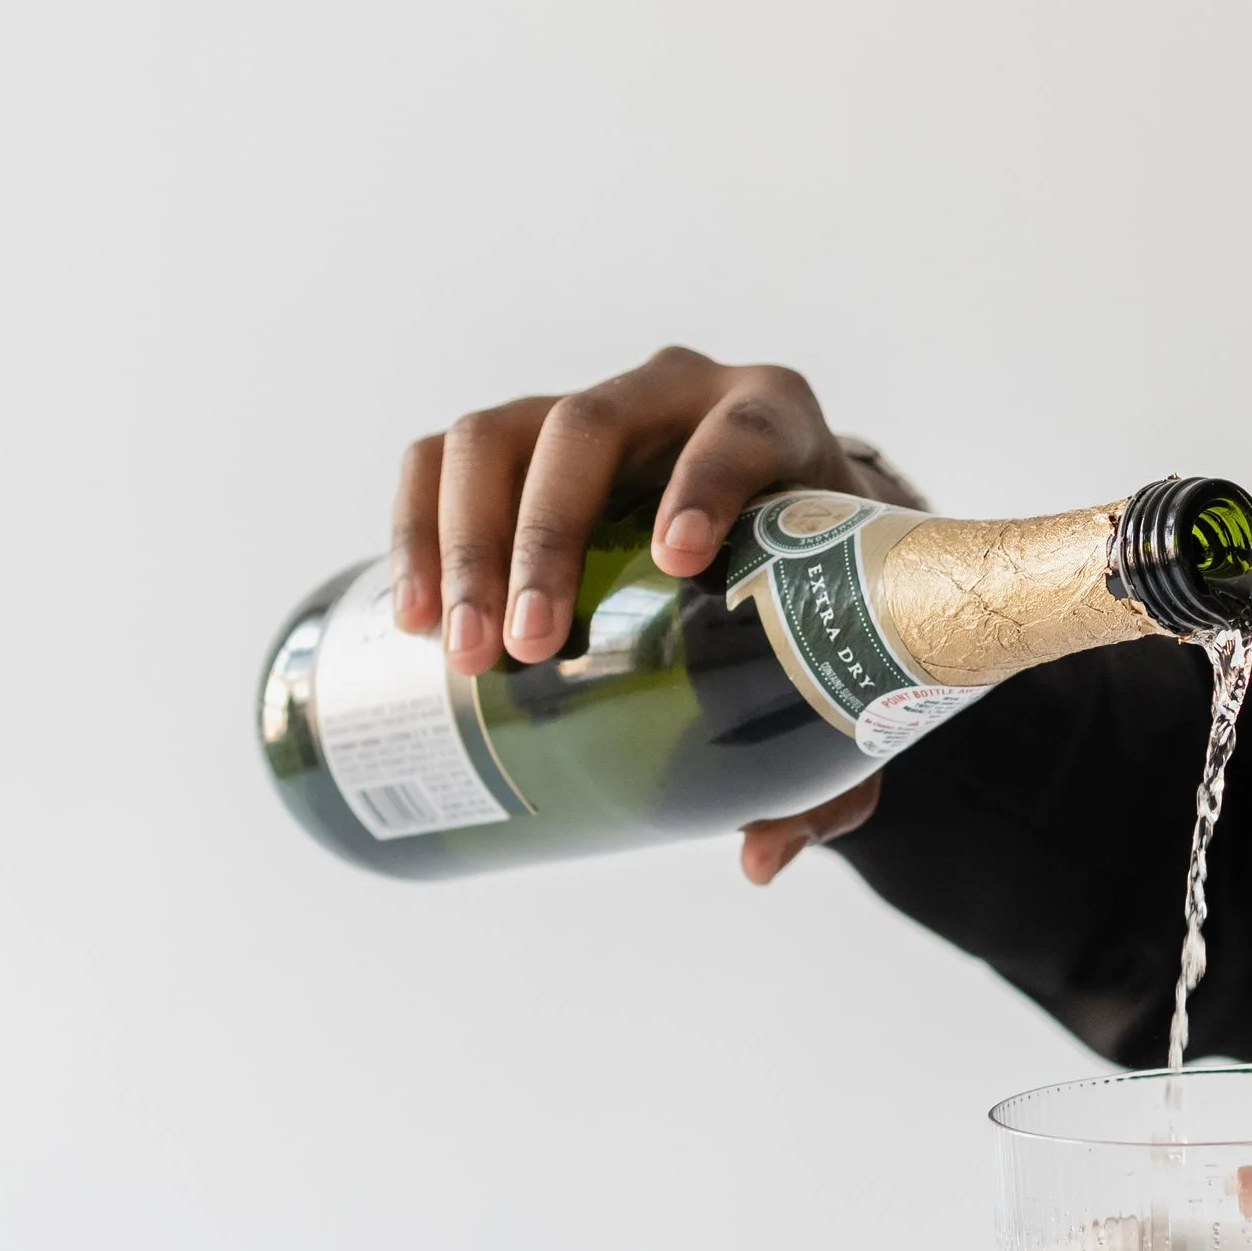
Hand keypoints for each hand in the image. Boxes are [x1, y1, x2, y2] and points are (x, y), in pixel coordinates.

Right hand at [389, 342, 917, 883]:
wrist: (777, 534)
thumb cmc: (817, 597)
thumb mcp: (840, 666)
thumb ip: (826, 769)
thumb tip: (760, 858)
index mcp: (773, 420)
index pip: (739, 430)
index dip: (705, 483)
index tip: (676, 558)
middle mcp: (673, 392)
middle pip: (586, 426)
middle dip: (544, 534)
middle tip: (528, 643)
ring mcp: (584, 409)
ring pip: (495, 436)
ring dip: (462, 540)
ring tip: (459, 649)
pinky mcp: (514, 441)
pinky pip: (440, 461)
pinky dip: (414, 527)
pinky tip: (412, 617)